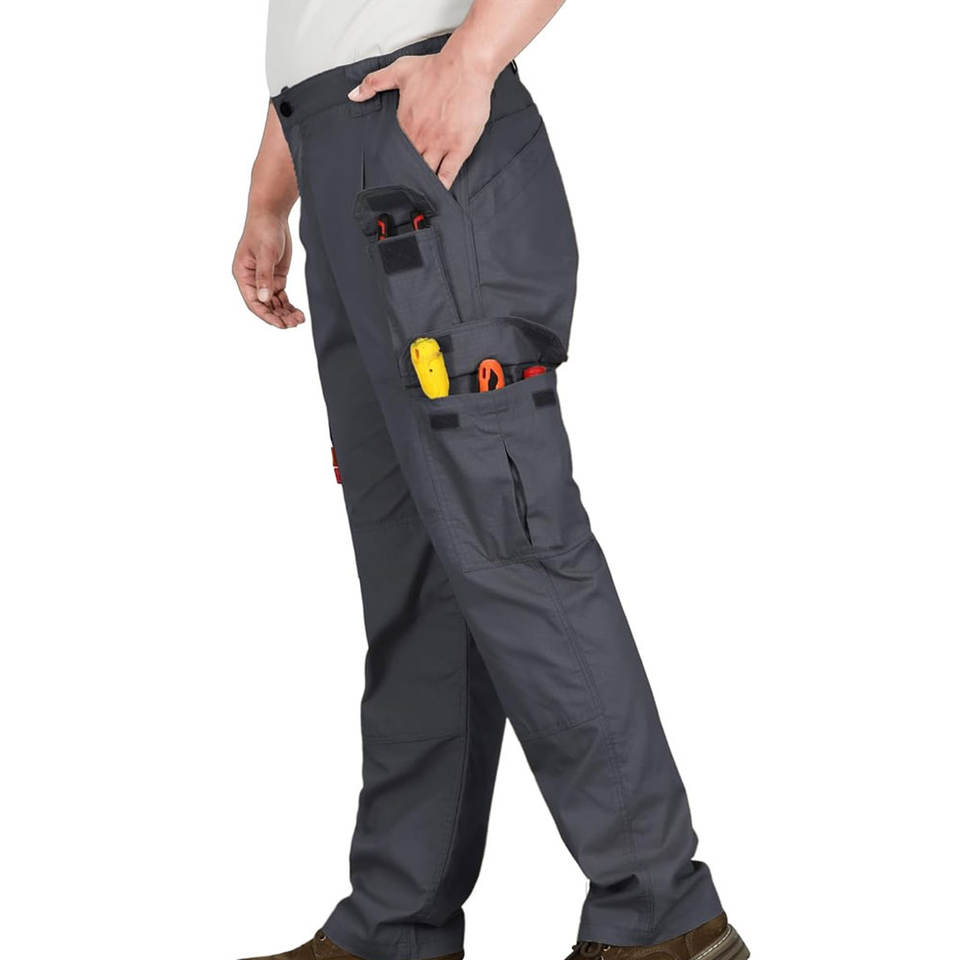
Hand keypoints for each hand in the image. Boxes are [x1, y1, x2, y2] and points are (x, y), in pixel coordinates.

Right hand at [232, 211, 304, 328]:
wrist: (272, 215)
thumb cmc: (264, 230)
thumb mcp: (265, 253)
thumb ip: (264, 277)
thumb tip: (264, 299)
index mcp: (242, 275)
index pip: (253, 302)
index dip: (266, 315)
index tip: (280, 324)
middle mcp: (252, 281)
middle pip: (265, 306)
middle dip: (278, 316)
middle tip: (293, 324)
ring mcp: (264, 280)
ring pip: (274, 303)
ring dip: (285, 313)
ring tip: (299, 320)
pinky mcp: (276, 277)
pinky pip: (281, 297)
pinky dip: (289, 305)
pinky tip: (298, 313)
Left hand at [349, 51, 495, 188]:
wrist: (465, 68)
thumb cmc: (436, 69)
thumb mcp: (399, 70)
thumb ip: (374, 83)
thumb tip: (353, 94)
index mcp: (405, 123)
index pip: (395, 150)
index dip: (392, 161)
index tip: (389, 171)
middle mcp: (421, 138)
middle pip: (409, 165)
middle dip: (404, 177)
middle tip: (401, 191)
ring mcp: (441, 145)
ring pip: (427, 173)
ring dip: (421, 185)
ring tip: (416, 199)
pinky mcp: (459, 148)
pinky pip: (449, 174)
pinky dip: (442, 186)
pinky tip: (438, 196)